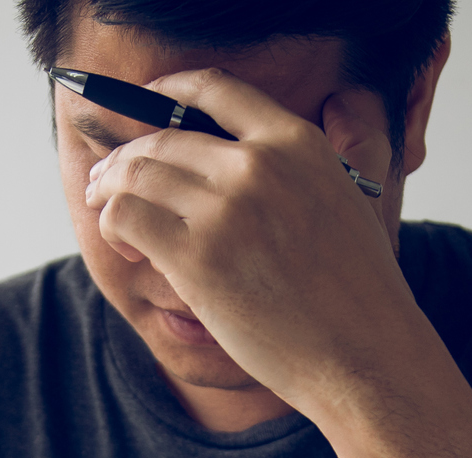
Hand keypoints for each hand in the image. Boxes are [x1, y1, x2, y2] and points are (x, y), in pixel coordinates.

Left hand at [81, 70, 434, 416]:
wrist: (364, 355)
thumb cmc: (358, 293)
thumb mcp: (350, 197)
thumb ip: (311, 161)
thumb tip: (275, 135)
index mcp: (297, 143)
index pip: (215, 89)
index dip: (168, 90)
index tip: (147, 101)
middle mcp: (258, 166)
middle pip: (161, 139)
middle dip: (123, 159)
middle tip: (107, 182)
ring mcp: (226, 210)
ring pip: (134, 175)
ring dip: (109, 193)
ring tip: (108, 215)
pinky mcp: (198, 258)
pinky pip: (127, 220)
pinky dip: (113, 228)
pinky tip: (126, 250)